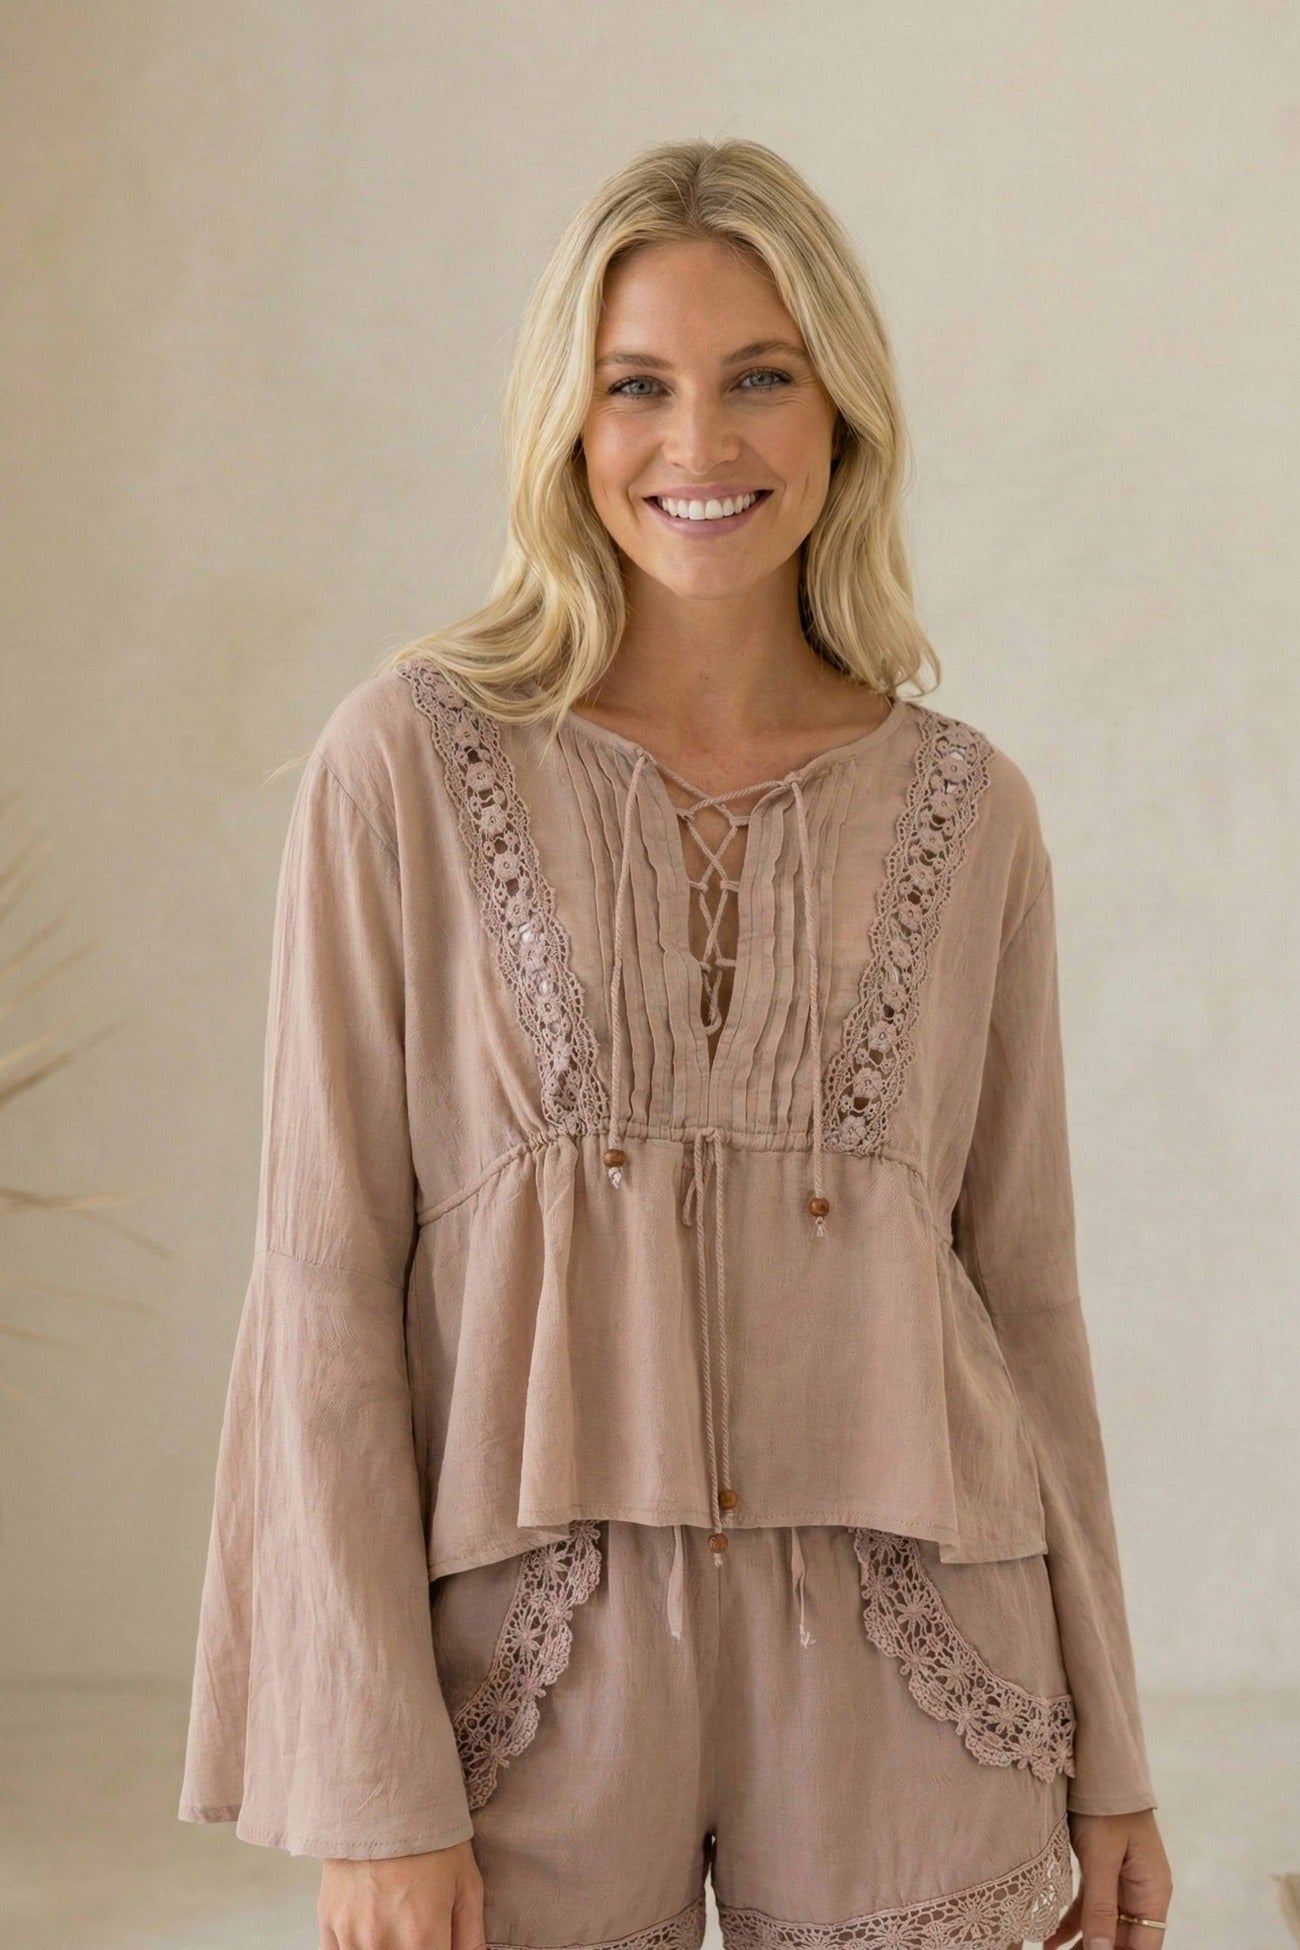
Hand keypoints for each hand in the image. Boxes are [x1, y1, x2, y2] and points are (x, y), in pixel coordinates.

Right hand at [318, 1836, 485, 1949]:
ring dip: (383, 1948)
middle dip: (412, 1948)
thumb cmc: (431, 1835)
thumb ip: (470, 1936)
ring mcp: (351, 1934)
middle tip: (415, 1929)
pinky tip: (368, 1932)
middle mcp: (383, 1942)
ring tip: (395, 1924)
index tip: (438, 1942)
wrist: (384, 1795)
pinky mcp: (328, 1922)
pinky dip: (354, 1948)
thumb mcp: (466, 1882)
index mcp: (422, 1936)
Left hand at [1043, 1809, 1172, 1948]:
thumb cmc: (1107, 1808)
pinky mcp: (1101, 1873)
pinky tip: (1049, 1940)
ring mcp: (1121, 1884)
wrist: (1098, 1768)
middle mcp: (1141, 1892)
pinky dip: (1071, 1925)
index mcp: (1153, 1891)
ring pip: (1103, 1928)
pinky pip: (1088, 1908)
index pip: (1145, 1946)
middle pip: (1124, 1940)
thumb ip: (1100, 1907)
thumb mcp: (1101, 1858)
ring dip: (1081, 1946)